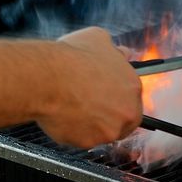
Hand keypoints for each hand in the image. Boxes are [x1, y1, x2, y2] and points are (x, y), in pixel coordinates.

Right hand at [36, 27, 142, 147]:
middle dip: (108, 112)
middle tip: (90, 101)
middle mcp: (126, 112)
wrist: (48, 77)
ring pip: (102, 130)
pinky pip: (82, 138)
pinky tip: (64, 112)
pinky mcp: (87, 143)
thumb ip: (115, 50)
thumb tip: (121, 52)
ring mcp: (108, 130)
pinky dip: (74, 129)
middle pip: (123, 119)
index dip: (117, 94)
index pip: (133, 97)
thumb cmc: (72, 57)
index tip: (106, 92)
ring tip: (73, 103)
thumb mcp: (99, 38)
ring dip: (91, 121)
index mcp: (132, 86)